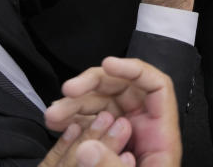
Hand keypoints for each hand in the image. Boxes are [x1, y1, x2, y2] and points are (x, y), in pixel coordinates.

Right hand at [46, 57, 182, 166]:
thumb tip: (87, 147)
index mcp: (161, 134)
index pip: (156, 86)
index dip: (134, 69)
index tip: (108, 65)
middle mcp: (143, 128)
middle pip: (122, 89)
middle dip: (93, 85)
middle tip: (66, 91)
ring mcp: (123, 134)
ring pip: (100, 104)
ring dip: (75, 104)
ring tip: (52, 115)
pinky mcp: (105, 144)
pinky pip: (90, 121)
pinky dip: (73, 119)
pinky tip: (57, 124)